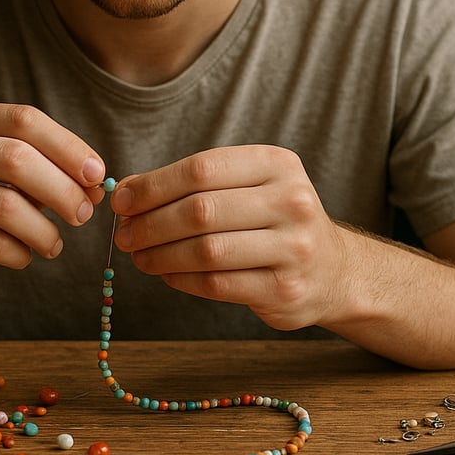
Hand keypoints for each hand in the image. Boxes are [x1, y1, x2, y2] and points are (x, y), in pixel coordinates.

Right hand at [0, 103, 105, 289]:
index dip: (68, 146)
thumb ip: (34, 166)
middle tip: (84, 214)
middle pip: (18, 159)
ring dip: (44, 230)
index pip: (24, 119)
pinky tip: (22, 255)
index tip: (97, 174)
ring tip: (54, 244)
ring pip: (7, 206)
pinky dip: (18, 253)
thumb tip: (94, 183)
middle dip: (63, 190)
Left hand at [109, 145, 349, 331]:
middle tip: (124, 233)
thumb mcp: (249, 185)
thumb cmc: (274, 220)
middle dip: (150, 223)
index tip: (122, 200)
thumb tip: (126, 193)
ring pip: (206, 251)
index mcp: (277, 164)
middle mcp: (292, 201)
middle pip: (201, 210)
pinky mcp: (284, 289)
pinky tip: (166, 272)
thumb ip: (194, 184)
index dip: (153, 185)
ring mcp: (293, 248)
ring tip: (138, 255)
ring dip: (160, 255)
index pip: (202, 169)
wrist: (333, 270)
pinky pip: (216, 284)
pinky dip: (181, 279)